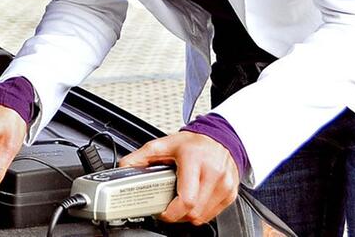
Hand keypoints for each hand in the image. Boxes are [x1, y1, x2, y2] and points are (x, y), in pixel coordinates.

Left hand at [119, 131, 239, 224]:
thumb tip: (124, 168)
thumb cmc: (193, 143)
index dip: (171, 212)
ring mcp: (224, 185)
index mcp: (194, 160)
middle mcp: (213, 173)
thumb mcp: (163, 144)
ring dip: (188, 215)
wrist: (221, 138)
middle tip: (166, 208)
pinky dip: (200, 212)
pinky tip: (193, 201)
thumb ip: (141, 157)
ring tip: (178, 203)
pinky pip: (212, 214)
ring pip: (203, 216)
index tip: (161, 212)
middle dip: (176, 215)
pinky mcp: (230, 194)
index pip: (186, 199)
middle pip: (193, 212)